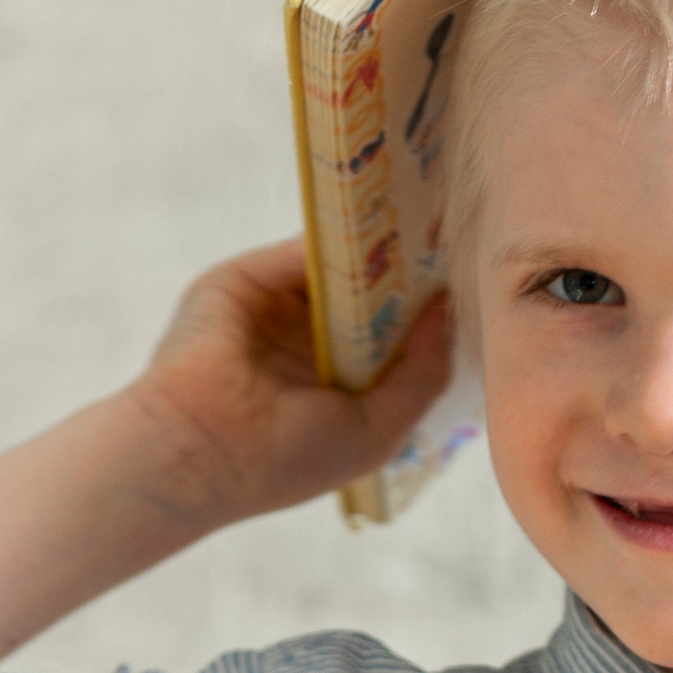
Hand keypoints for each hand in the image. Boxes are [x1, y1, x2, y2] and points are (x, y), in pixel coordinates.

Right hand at [134, 242, 455, 521]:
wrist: (203, 447)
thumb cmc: (290, 457)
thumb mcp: (379, 429)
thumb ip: (422, 374)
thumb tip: (447, 311)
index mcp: (339, 384)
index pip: (393, 335)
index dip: (428, 311)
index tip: (469, 283)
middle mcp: (310, 342)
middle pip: (372, 290)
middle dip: (411, 269)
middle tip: (461, 237)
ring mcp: (278, 307)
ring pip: (341, 261)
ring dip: (382, 242)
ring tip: (437, 217)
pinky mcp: (249, 278)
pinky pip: (307, 243)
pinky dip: (343, 227)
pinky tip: (385, 215)